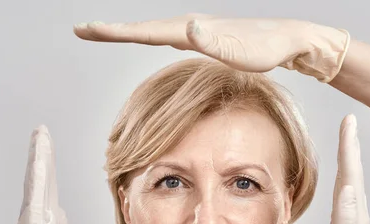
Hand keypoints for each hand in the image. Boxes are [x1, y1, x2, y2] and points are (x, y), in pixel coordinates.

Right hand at [74, 14, 349, 81]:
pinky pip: (166, 36)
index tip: (86, 30)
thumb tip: (188, 27)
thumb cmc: (266, 49)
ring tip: (104, 34)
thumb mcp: (242, 51)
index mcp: (191, 29)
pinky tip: (148, 40)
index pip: (145, 32)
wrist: (287, 40)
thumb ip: (214, 41)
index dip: (115, 33)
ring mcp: (196, 30)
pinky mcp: (203, 36)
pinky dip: (149, 37)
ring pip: (153, 31)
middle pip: (142, 29)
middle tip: (82, 30)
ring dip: (126, 33)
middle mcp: (189, 26)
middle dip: (111, 31)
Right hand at [320, 115, 369, 223]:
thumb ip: (346, 220)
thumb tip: (348, 187)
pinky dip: (342, 177)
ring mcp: (351, 219)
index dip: (348, 146)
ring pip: (349, 180)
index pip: (351, 172)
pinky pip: (343, 193)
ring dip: (347, 158)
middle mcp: (356, 212)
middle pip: (352, 171)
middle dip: (349, 144)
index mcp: (354, 214)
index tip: (349, 121)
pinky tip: (341, 177)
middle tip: (348, 121)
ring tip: (345, 141)